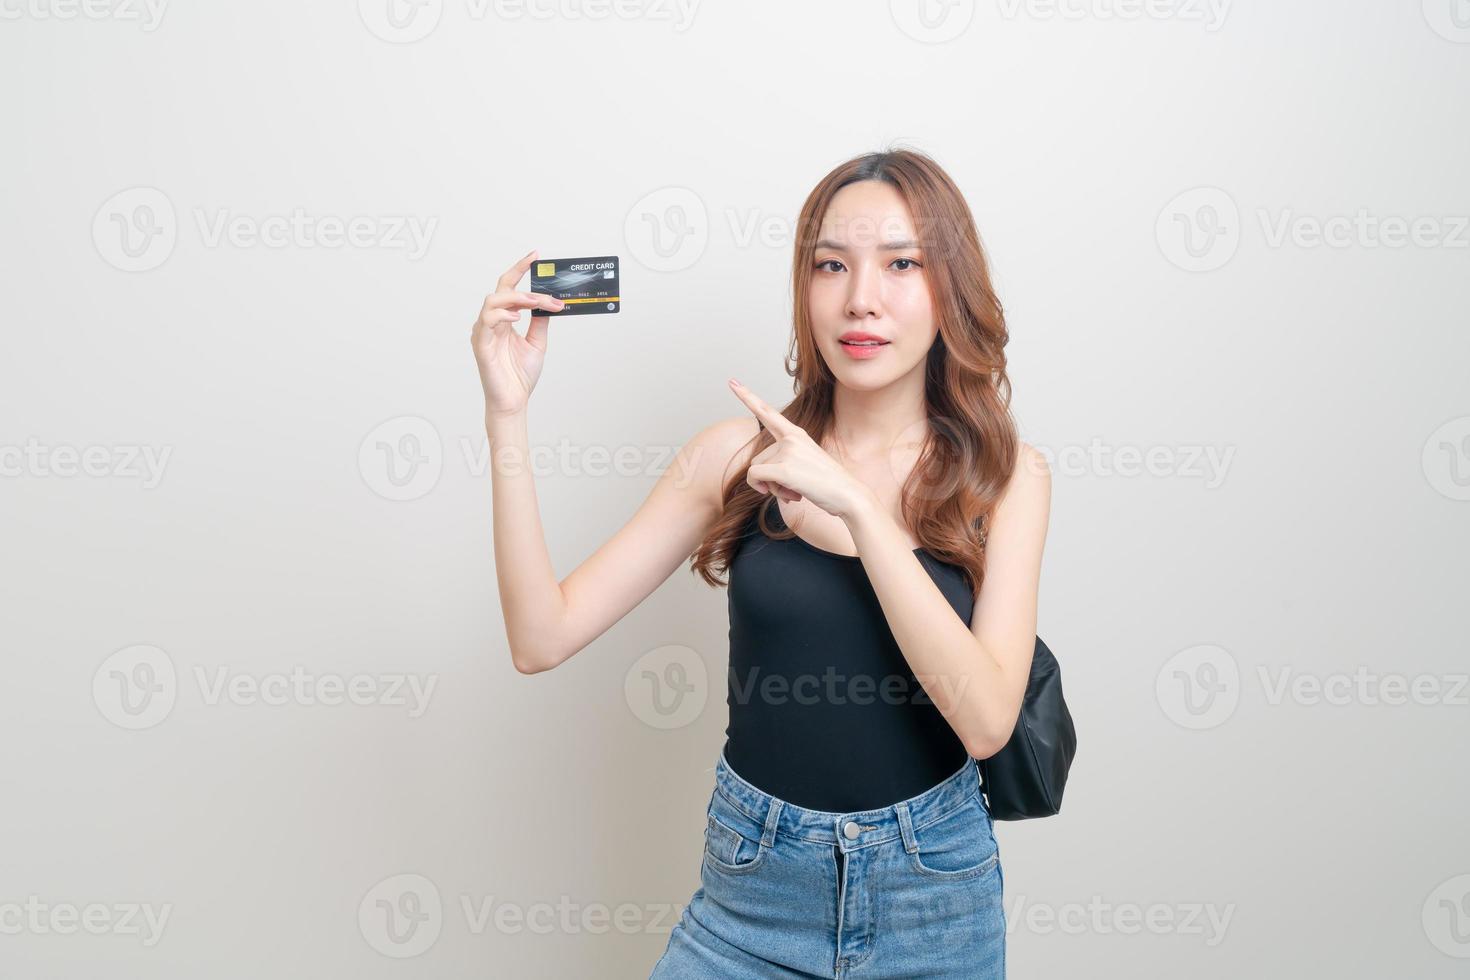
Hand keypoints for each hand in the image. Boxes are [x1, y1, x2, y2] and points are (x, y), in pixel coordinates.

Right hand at [471, 249, 566, 418]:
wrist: (514, 401)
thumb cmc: (520, 376)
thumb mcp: (537, 342)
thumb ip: (540, 321)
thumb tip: (549, 303)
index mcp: (504, 320)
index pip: (510, 288)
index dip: (520, 269)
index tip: (535, 256)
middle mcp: (492, 322)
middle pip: (501, 289)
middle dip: (522, 280)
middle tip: (545, 286)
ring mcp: (484, 332)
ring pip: (493, 301)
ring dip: (517, 298)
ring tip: (535, 302)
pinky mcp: (481, 345)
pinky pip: (487, 322)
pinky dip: (502, 315)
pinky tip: (516, 317)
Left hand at [728, 379, 874, 519]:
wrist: (849, 495)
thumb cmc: (828, 484)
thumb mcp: (805, 464)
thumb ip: (783, 462)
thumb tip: (758, 477)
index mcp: (797, 434)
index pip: (768, 412)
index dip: (747, 397)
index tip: (732, 382)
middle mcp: (791, 438)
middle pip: (758, 458)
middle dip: (768, 478)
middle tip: (792, 486)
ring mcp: (787, 451)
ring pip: (756, 470)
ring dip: (770, 486)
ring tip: (795, 490)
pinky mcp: (783, 468)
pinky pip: (755, 477)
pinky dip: (761, 488)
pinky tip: (786, 494)